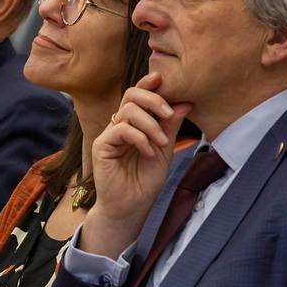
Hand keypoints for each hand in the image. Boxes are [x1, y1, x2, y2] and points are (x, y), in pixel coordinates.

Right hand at [84, 74, 191, 259]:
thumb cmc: (145, 181)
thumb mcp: (164, 150)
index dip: (149, 84)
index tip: (163, 79)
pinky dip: (139, 137)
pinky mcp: (102, 146)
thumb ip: (170, 127)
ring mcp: (110, 134)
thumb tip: (184, 102)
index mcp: (135, 123)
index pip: (139, 96)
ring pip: (127, 111)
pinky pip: (120, 129)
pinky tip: (148, 151)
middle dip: (153, 99)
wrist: (131, 208)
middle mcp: (120, 125)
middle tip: (169, 113)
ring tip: (161, 142)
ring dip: (150, 124)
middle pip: (131, 95)